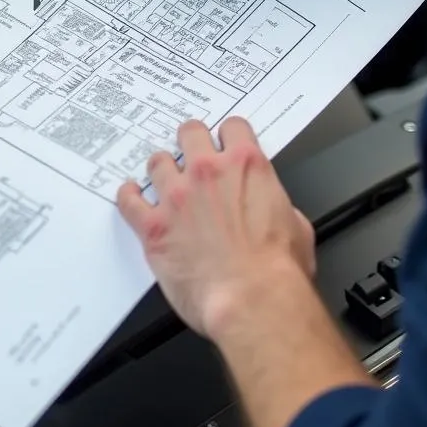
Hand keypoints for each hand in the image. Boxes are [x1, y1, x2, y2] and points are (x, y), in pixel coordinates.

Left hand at [117, 117, 314, 341]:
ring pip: (158, 161)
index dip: (229, 136)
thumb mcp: (297, 226)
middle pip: (189, 132)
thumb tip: (271, 209)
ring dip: (162, 169)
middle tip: (192, 154)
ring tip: (164, 180)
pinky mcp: (154, 226)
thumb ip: (275, 204)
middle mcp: (207, 172)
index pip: (233, 127)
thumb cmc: (277, 271)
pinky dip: (129, 197)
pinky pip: (129, 200)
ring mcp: (177, 196)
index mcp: (246, 166)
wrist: (253, 300)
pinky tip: (132, 197)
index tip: (225, 144)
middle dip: (191, 141)